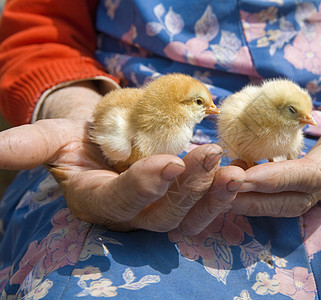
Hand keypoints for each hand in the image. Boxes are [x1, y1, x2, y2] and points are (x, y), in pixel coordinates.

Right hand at [0, 86, 245, 233]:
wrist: (105, 140)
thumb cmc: (78, 139)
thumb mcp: (51, 138)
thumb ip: (28, 147)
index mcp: (97, 202)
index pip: (120, 202)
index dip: (144, 187)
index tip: (170, 163)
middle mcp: (131, 216)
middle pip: (161, 214)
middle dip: (187, 188)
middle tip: (209, 157)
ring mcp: (158, 212)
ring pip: (187, 215)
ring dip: (212, 195)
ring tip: (232, 170)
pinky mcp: (180, 204)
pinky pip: (204, 208)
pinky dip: (222, 195)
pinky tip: (240, 176)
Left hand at [231, 54, 320, 216]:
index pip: (309, 176)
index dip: (279, 178)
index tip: (245, 177)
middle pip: (288, 200)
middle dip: (252, 198)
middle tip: (215, 187)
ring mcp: (316, 187)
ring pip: (279, 203)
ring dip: (247, 200)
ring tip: (213, 188)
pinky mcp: (307, 185)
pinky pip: (278, 195)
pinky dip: (254, 193)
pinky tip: (230, 181)